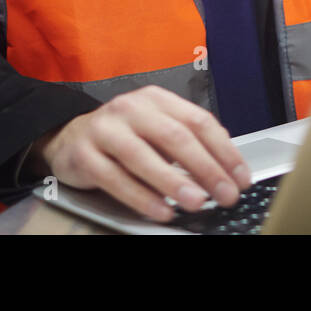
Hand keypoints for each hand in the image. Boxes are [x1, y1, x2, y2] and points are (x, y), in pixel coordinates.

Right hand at [30, 85, 251, 221]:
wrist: (70, 138)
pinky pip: (116, 179)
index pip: (198, 121)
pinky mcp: (85, 155)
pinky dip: (141, 198)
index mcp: (156, 99)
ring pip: (143, 157)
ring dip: (174, 182)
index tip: (241, 178)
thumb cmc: (124, 136)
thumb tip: (227, 169)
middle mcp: (131, 108)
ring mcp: (105, 129)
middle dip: (206, 169)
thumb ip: (188, 142)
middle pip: (175, 137)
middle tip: (226, 195)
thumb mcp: (157, 128)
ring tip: (197, 203)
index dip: (224, 151)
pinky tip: (161, 211)